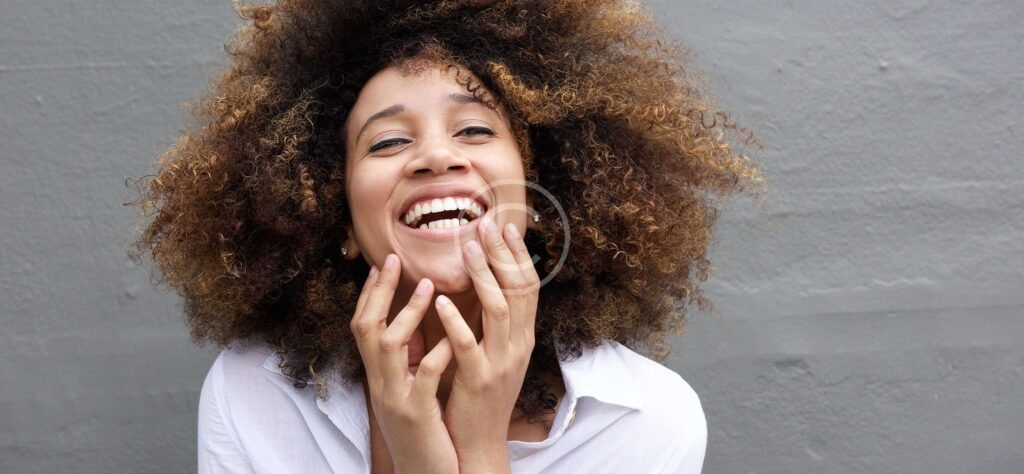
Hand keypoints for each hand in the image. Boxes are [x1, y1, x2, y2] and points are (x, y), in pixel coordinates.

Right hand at [350, 253, 457, 473]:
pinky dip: (437, 353)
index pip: (363, 326)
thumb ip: (408, 361)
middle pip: (365, 327)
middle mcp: (380, 383)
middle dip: (377, 291)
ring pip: (388, 346)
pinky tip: (452, 336)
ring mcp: (396, 398)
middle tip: (394, 258)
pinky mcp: (417, 414)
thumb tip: (413, 325)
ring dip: (408, 313)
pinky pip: (424, 377)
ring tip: (429, 285)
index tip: (381, 263)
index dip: (368, 294)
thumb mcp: (410, 391)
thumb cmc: (422, 432)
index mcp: (380, 376)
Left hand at [435, 216, 540, 471]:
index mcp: (522, 338)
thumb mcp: (498, 354)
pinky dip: (456, 320)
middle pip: (518, 290)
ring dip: (484, 276)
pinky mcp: (478, 380)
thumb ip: (497, 323)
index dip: (519, 256)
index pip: (528, 288)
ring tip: (467, 250)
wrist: (480, 441)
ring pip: (499, 310)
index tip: (506, 228)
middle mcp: (518, 346)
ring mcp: (501, 363)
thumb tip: (493, 285)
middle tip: (488, 224)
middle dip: (503, 254)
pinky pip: (468, 345)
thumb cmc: (482, 394)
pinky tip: (441, 301)